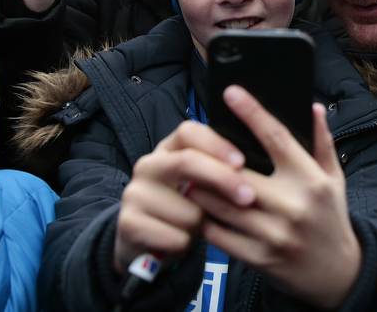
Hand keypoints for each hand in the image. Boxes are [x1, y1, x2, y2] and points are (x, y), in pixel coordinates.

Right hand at [113, 121, 248, 272]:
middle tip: (248, 197)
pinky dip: (185, 244)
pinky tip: (178, 241)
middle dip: (223, 179)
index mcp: (168, 148)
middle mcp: (148, 165)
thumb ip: (218, 172)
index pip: (189, 132)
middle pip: (187, 162)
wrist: (147, 241)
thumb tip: (249, 173)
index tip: (241, 163)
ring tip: (194, 226)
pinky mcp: (128, 223)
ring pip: (188, 210)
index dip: (217, 145)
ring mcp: (134, 193)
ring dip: (201, 225)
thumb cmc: (185, 206)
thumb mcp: (201, 184)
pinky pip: (175, 236)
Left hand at [193, 85, 360, 309]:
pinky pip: (218, 234)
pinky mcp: (258, 257)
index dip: (252, 112)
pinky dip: (204, 219)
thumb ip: (322, 142)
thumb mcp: (333, 178)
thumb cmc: (330, 218)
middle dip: (210, 158)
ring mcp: (274, 233)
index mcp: (310, 179)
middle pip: (237, 173)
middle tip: (192, 144)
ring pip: (220, 204)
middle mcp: (292, 204)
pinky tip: (199, 208)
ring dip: (200, 188)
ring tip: (189, 175)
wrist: (336, 273)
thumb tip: (313, 107)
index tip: (231, 92)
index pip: (277, 137)